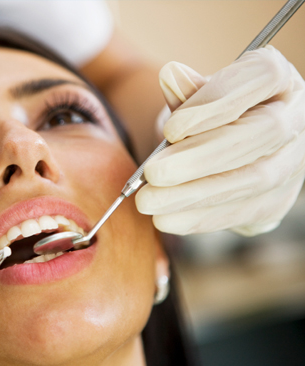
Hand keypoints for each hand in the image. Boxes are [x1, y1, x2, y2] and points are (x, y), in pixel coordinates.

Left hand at [136, 46, 304, 235]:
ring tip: (149, 200)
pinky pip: (243, 212)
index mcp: (278, 79)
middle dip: (201, 157)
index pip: (262, 78)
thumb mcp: (194, 98)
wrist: (221, 150)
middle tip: (153, 173)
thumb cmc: (206, 116)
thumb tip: (170, 74)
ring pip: (255, 178)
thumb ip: (185, 91)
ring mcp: (293, 162)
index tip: (171, 129)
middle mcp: (296, 117)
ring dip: (195, 193)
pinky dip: (200, 217)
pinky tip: (166, 218)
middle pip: (262, 133)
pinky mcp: (277, 201)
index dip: (217, 103)